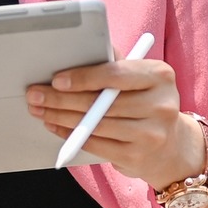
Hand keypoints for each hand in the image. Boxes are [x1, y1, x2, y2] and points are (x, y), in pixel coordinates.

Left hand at [27, 55, 207, 189]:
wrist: (171, 147)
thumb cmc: (145, 102)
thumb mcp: (140, 78)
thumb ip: (115, 64)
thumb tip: (77, 51)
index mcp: (160, 75)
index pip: (115, 74)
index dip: (83, 77)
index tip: (56, 80)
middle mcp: (161, 104)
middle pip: (101, 102)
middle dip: (61, 99)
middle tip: (35, 95)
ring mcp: (151, 133)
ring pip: (95, 124)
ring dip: (61, 117)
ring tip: (40, 111)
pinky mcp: (137, 156)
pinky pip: (96, 145)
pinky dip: (71, 136)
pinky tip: (56, 127)